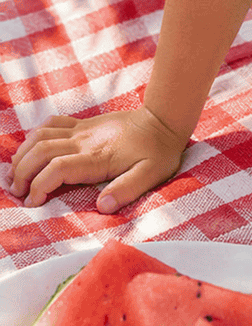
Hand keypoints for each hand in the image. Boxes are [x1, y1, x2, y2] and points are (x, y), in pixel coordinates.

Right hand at [9, 107, 187, 213]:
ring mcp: (82, 129)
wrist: (163, 119)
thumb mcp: (152, 174)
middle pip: (40, 150)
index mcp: (97, 156)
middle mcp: (84, 140)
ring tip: (15, 174)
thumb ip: (128, 189)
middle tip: (17, 192)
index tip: (33, 203)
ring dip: (23, 154)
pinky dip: (35, 135)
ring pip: (40, 135)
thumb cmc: (158, 151)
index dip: (39, 186)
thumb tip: (103, 206)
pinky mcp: (83, 123)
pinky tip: (30, 150)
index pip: (57, 168)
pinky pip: (52, 123)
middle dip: (22, 172)